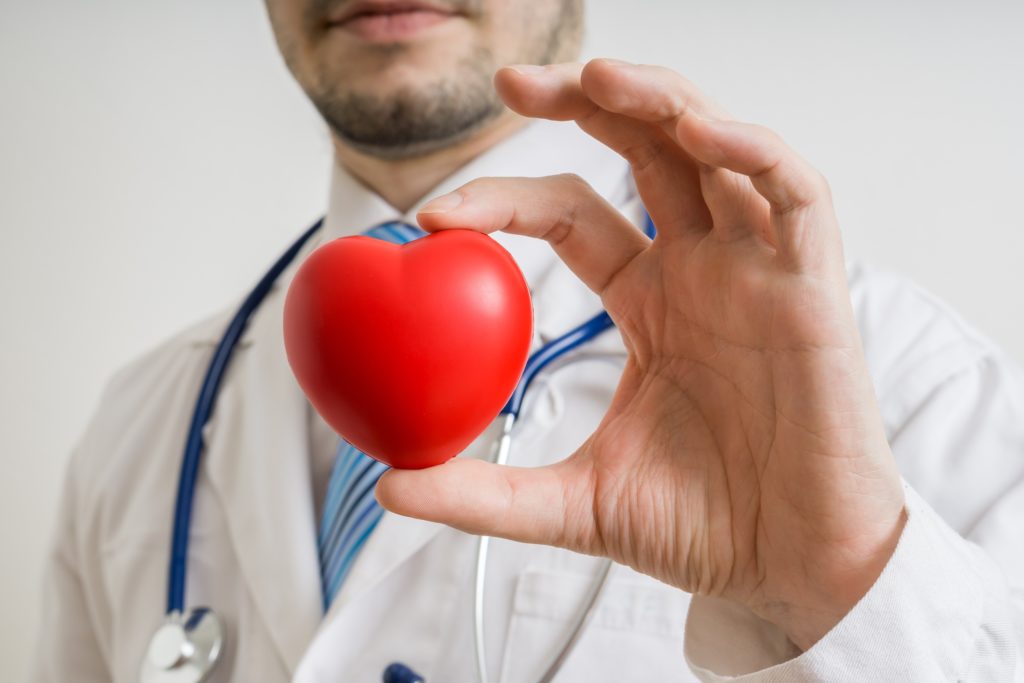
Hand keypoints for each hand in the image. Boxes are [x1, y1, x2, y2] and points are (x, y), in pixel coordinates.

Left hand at [375, 59, 906, 649]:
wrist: (789, 572)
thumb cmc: (701, 529)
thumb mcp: (572, 504)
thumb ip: (486, 492)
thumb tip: (391, 488)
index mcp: (652, 301)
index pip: (572, 215)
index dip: (508, 198)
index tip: (434, 215)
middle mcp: (703, 270)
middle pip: (645, 150)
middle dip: (585, 101)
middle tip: (511, 81)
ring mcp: (760, 271)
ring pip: (717, 147)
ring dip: (660, 99)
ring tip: (596, 76)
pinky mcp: (815, 288)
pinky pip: (795, 193)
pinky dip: (752, 150)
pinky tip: (696, 132)